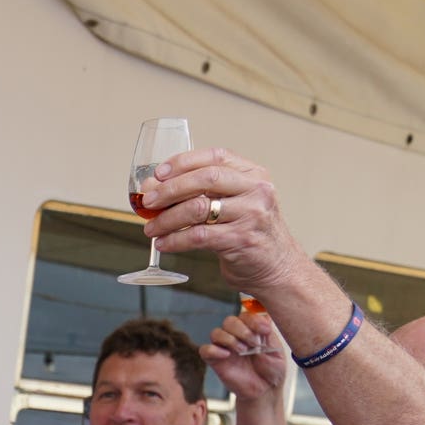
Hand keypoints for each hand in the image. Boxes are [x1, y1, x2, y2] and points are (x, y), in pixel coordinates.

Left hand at [139, 148, 303, 290]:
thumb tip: (154, 186)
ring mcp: (251, 214)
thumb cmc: (248, 233)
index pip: (215, 157)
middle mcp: (256, 190)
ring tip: (151, 228)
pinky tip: (163, 243)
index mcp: (254, 174)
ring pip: (198, 208)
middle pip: (205, 178)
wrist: (277, 267)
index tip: (159, 173)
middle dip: (170, 189)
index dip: (183, 162)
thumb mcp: (235, 203)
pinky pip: (198, 236)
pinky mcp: (241, 240)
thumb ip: (203, 192)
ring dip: (166, 219)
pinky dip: (175, 240)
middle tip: (148, 201)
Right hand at [204, 311, 287, 402]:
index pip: (246, 315)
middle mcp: (236, 336)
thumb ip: (268, 336)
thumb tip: (263, 319)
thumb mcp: (277, 351)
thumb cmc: (273, 371)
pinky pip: (205, 350)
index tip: (265, 331)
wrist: (265, 391)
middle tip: (254, 344)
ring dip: (230, 339)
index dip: (254, 320)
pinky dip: (214, 350)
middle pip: (229, 321)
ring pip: (216, 332)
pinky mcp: (215, 361)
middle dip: (242, 330)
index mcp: (252, 330)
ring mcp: (224, 348)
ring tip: (243, 351)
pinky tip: (227, 356)